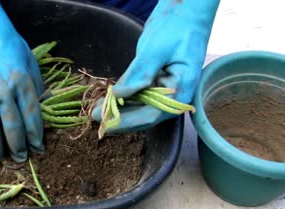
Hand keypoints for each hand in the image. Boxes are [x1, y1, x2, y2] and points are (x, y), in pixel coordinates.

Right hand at [0, 0, 43, 161]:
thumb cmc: (5, 44)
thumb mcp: (29, 60)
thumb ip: (35, 84)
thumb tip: (43, 105)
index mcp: (22, 83)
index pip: (32, 116)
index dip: (35, 136)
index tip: (37, 149)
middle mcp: (3, 92)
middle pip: (12, 127)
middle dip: (17, 147)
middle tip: (20, 160)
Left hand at [93, 0, 219, 132]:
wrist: (188, 9)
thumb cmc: (178, 26)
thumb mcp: (156, 50)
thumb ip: (139, 74)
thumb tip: (119, 94)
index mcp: (181, 91)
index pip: (151, 115)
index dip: (127, 121)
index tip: (106, 122)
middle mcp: (174, 95)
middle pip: (144, 114)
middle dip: (120, 117)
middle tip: (95, 116)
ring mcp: (164, 87)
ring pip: (140, 105)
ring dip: (119, 108)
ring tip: (98, 108)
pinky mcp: (156, 79)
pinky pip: (139, 92)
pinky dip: (124, 95)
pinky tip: (108, 97)